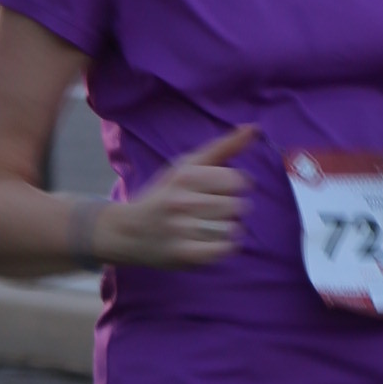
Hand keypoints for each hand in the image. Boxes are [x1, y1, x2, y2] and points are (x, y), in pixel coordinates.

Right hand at [102, 124, 257, 267]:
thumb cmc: (164, 194)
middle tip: (211, 210)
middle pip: (238, 205)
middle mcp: (183, 201)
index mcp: (185, 175)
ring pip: (234, 228)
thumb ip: (223, 147)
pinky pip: (226, 249)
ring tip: (209, 226)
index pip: (238, 180)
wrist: (128, 231)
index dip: (236, 186)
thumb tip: (254, 128)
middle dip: (231, 208)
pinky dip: (225, 246)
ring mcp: (183, 230)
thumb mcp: (187, 165)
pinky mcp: (186, 255)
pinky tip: (212, 241)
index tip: (221, 189)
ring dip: (228, 229)